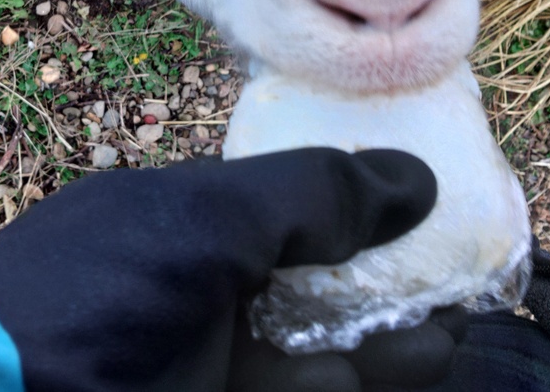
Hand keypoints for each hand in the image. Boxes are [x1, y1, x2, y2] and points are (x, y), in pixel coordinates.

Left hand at [0, 148, 457, 390]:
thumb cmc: (96, 292)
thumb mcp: (205, 218)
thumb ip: (310, 192)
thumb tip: (416, 178)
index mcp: (177, 226)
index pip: (280, 206)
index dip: (347, 203)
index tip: (413, 206)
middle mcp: (192, 294)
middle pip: (303, 283)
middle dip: (375, 283)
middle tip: (449, 279)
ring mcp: (202, 365)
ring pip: (309, 355)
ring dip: (382, 347)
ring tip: (453, 331)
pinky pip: (301, 391)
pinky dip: (356, 382)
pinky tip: (417, 365)